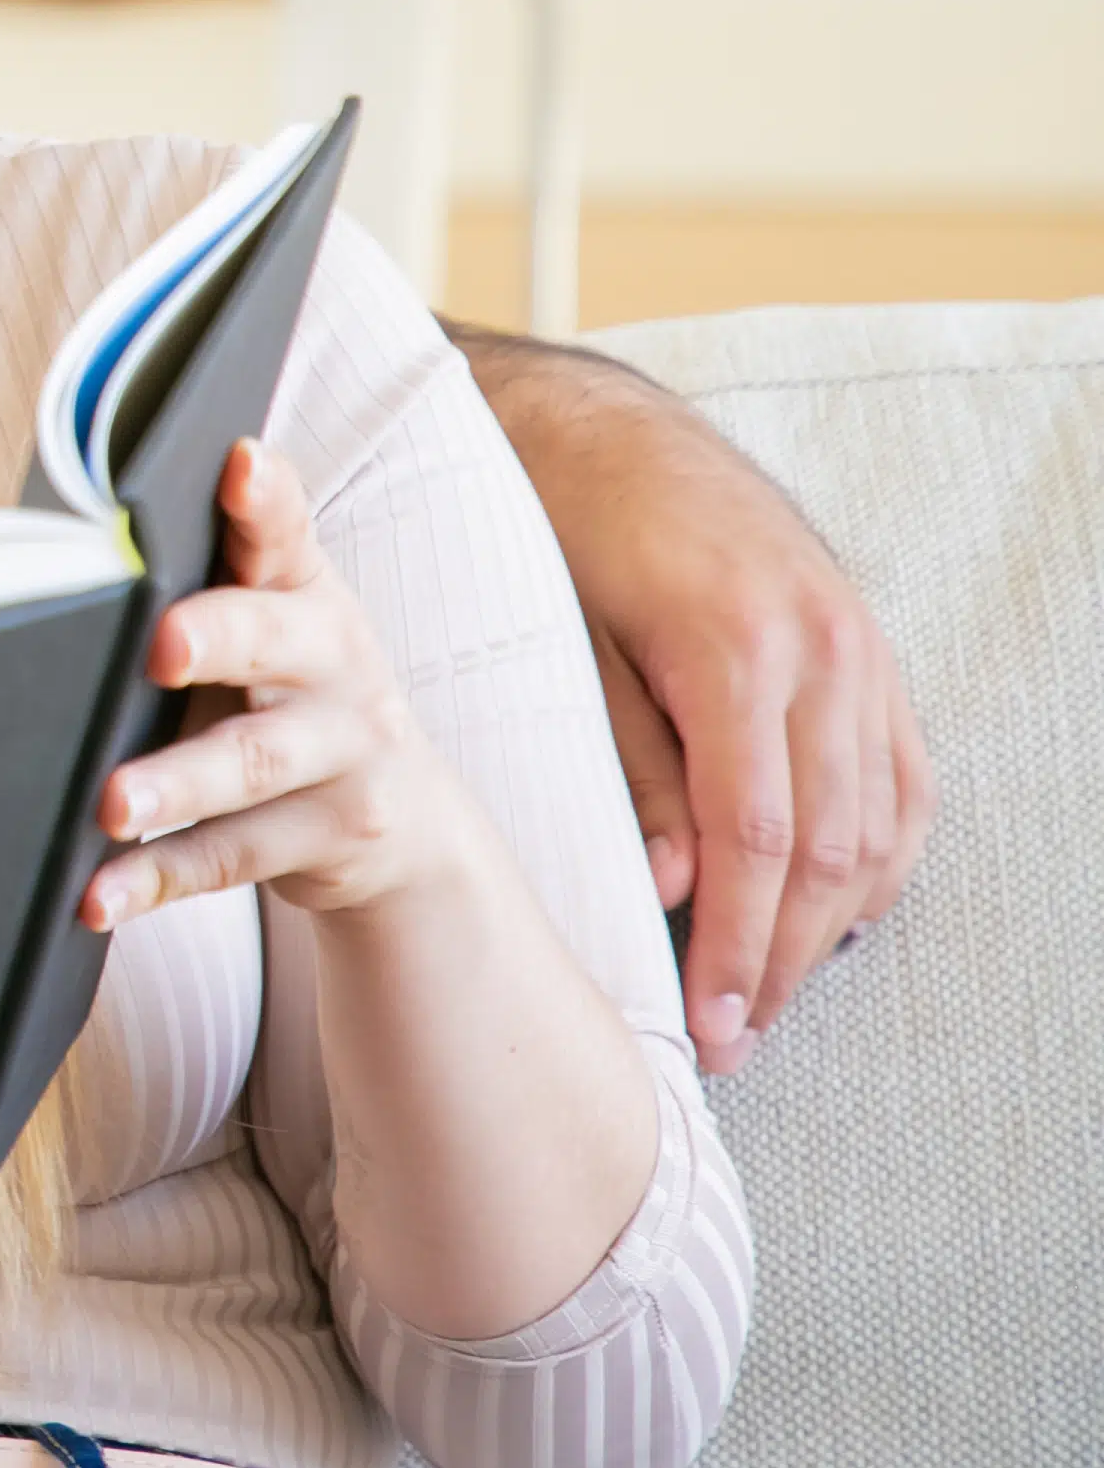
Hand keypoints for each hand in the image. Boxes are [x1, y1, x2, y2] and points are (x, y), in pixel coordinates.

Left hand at [85, 441, 474, 926]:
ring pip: (249, 766)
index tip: (234, 463)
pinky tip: (99, 893)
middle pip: (273, 644)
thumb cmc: (284, 692)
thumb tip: (76, 543)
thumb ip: (205, 577)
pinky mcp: (329, 837)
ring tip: (110, 803)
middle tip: (159, 648)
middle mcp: (337, 664)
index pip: (285, 530)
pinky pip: (231, 857)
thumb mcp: (267, 624)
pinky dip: (157, 879)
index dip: (263, 497)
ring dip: (175, 786)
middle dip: (218, 639)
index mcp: (306, 591)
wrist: (398, 816)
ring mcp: (341, 755)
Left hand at [480, 343, 928, 1073]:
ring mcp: (861, 649)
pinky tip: (832, 914)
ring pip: (879, 823)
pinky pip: (902, 779)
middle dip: (782, 957)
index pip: (757, 837)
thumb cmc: (565, 534)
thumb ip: (628, 765)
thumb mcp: (571, 644)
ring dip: (831, 923)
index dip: (736, 944)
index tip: (708, 1023)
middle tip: (731, 1037)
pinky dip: (876, 858)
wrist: (606, 430)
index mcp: (741, 648)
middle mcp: (824, 650)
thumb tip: (671, 890)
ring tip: (769, 994)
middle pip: (828, 847)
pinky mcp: (872, 653)